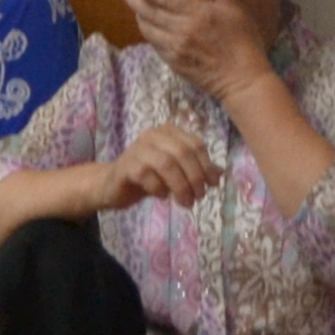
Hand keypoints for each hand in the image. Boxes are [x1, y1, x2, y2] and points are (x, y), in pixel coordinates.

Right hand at [90, 127, 225, 212]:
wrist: (114, 186)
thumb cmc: (149, 177)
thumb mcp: (177, 173)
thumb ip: (196, 170)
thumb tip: (220, 174)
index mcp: (168, 132)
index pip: (195, 144)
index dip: (207, 165)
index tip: (213, 185)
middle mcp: (153, 135)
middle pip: (183, 153)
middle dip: (195, 177)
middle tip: (199, 196)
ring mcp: (138, 148)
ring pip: (166, 163)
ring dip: (180, 186)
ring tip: (185, 202)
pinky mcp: (126, 165)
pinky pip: (146, 175)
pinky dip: (159, 188)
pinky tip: (162, 196)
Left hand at [128, 0, 274, 105]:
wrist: (242, 79)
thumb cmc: (244, 43)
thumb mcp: (238, 11)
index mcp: (198, 13)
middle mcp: (182, 29)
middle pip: (152, 13)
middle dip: (137, 2)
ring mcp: (176, 48)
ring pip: (149, 30)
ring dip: (140, 19)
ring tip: (136, 11)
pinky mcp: (175, 63)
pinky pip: (156, 46)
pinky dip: (149, 36)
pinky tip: (148, 31)